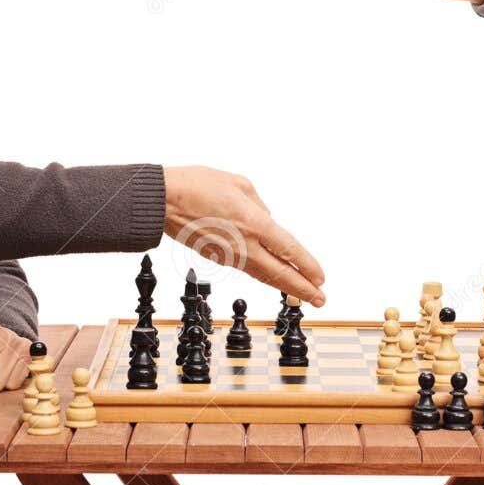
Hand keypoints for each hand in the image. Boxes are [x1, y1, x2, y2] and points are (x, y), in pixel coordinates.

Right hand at [163, 166, 326, 305]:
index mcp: (255, 225)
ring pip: (264, 276)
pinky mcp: (217, 258)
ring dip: (285, 286)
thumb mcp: (240, 184)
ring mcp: (230, 256)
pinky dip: (264, 276)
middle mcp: (245, 246)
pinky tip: (272, 276)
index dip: (307, 266)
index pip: (289, 251)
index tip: (320, 278)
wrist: (162, 201)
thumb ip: (260, 206)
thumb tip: (267, 222)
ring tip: (303, 294)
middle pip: (280, 274)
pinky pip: (248, 269)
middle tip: (321, 300)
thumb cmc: (198, 185)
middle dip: (303, 289)